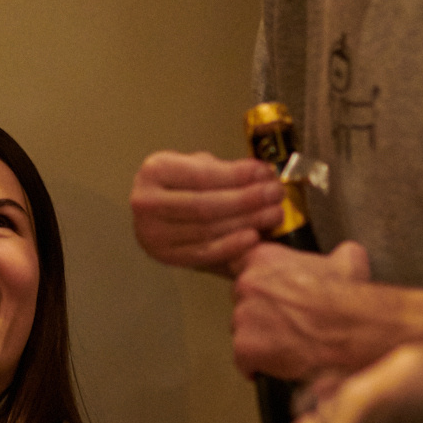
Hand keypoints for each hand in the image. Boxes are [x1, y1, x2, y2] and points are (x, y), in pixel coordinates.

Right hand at [131, 151, 284, 275]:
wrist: (156, 212)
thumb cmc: (183, 186)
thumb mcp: (198, 167)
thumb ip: (226, 171)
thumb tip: (264, 174)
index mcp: (154, 171)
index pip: (203, 175)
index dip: (238, 175)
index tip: (265, 172)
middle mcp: (146, 203)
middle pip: (205, 205)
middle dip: (247, 200)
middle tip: (275, 194)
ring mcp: (153, 233)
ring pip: (207, 230)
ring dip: (246, 222)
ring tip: (273, 213)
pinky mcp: (164, 256)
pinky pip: (203, 253)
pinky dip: (231, 246)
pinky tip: (254, 236)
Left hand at [231, 240, 370, 379]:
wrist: (349, 332)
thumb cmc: (346, 299)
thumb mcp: (348, 261)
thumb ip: (338, 253)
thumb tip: (345, 253)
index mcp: (264, 258)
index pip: (242, 266)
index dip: (260, 284)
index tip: (270, 294)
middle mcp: (247, 284)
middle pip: (241, 300)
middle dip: (258, 312)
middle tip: (283, 322)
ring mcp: (243, 316)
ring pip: (242, 330)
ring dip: (258, 338)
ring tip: (284, 344)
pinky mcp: (244, 347)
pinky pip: (243, 359)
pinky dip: (257, 365)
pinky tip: (276, 364)